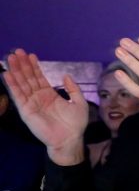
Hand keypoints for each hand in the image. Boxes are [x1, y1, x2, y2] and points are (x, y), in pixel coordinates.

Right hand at [3, 49, 87, 163]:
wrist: (70, 139)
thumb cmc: (75, 123)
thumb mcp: (79, 102)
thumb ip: (73, 89)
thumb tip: (65, 75)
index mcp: (49, 95)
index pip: (39, 77)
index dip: (35, 66)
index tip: (30, 54)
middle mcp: (38, 97)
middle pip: (28, 78)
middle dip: (22, 64)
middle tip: (17, 51)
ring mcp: (31, 103)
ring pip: (22, 84)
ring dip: (16, 71)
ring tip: (10, 58)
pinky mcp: (26, 110)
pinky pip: (17, 96)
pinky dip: (12, 85)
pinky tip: (7, 74)